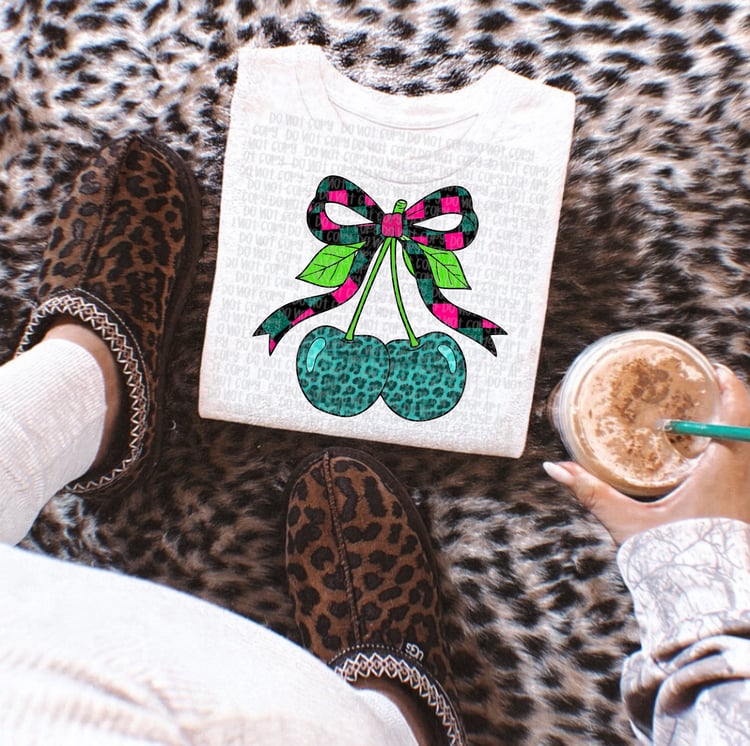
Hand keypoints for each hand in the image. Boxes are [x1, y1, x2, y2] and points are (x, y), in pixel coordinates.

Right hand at [543, 365, 749, 543]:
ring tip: (705, 410)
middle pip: (746, 426)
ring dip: (731, 424)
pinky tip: (707, 449)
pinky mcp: (743, 508)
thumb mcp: (625, 521)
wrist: (700, 600)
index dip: (731, 388)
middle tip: (703, 386)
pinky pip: (745, 464)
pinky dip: (732, 446)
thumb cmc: (667, 558)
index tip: (715, 369)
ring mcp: (746, 495)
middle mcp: (742, 480)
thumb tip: (555, 467)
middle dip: (729, 401)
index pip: (736, 417)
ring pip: (747, 445)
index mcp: (721, 474)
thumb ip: (591, 491)